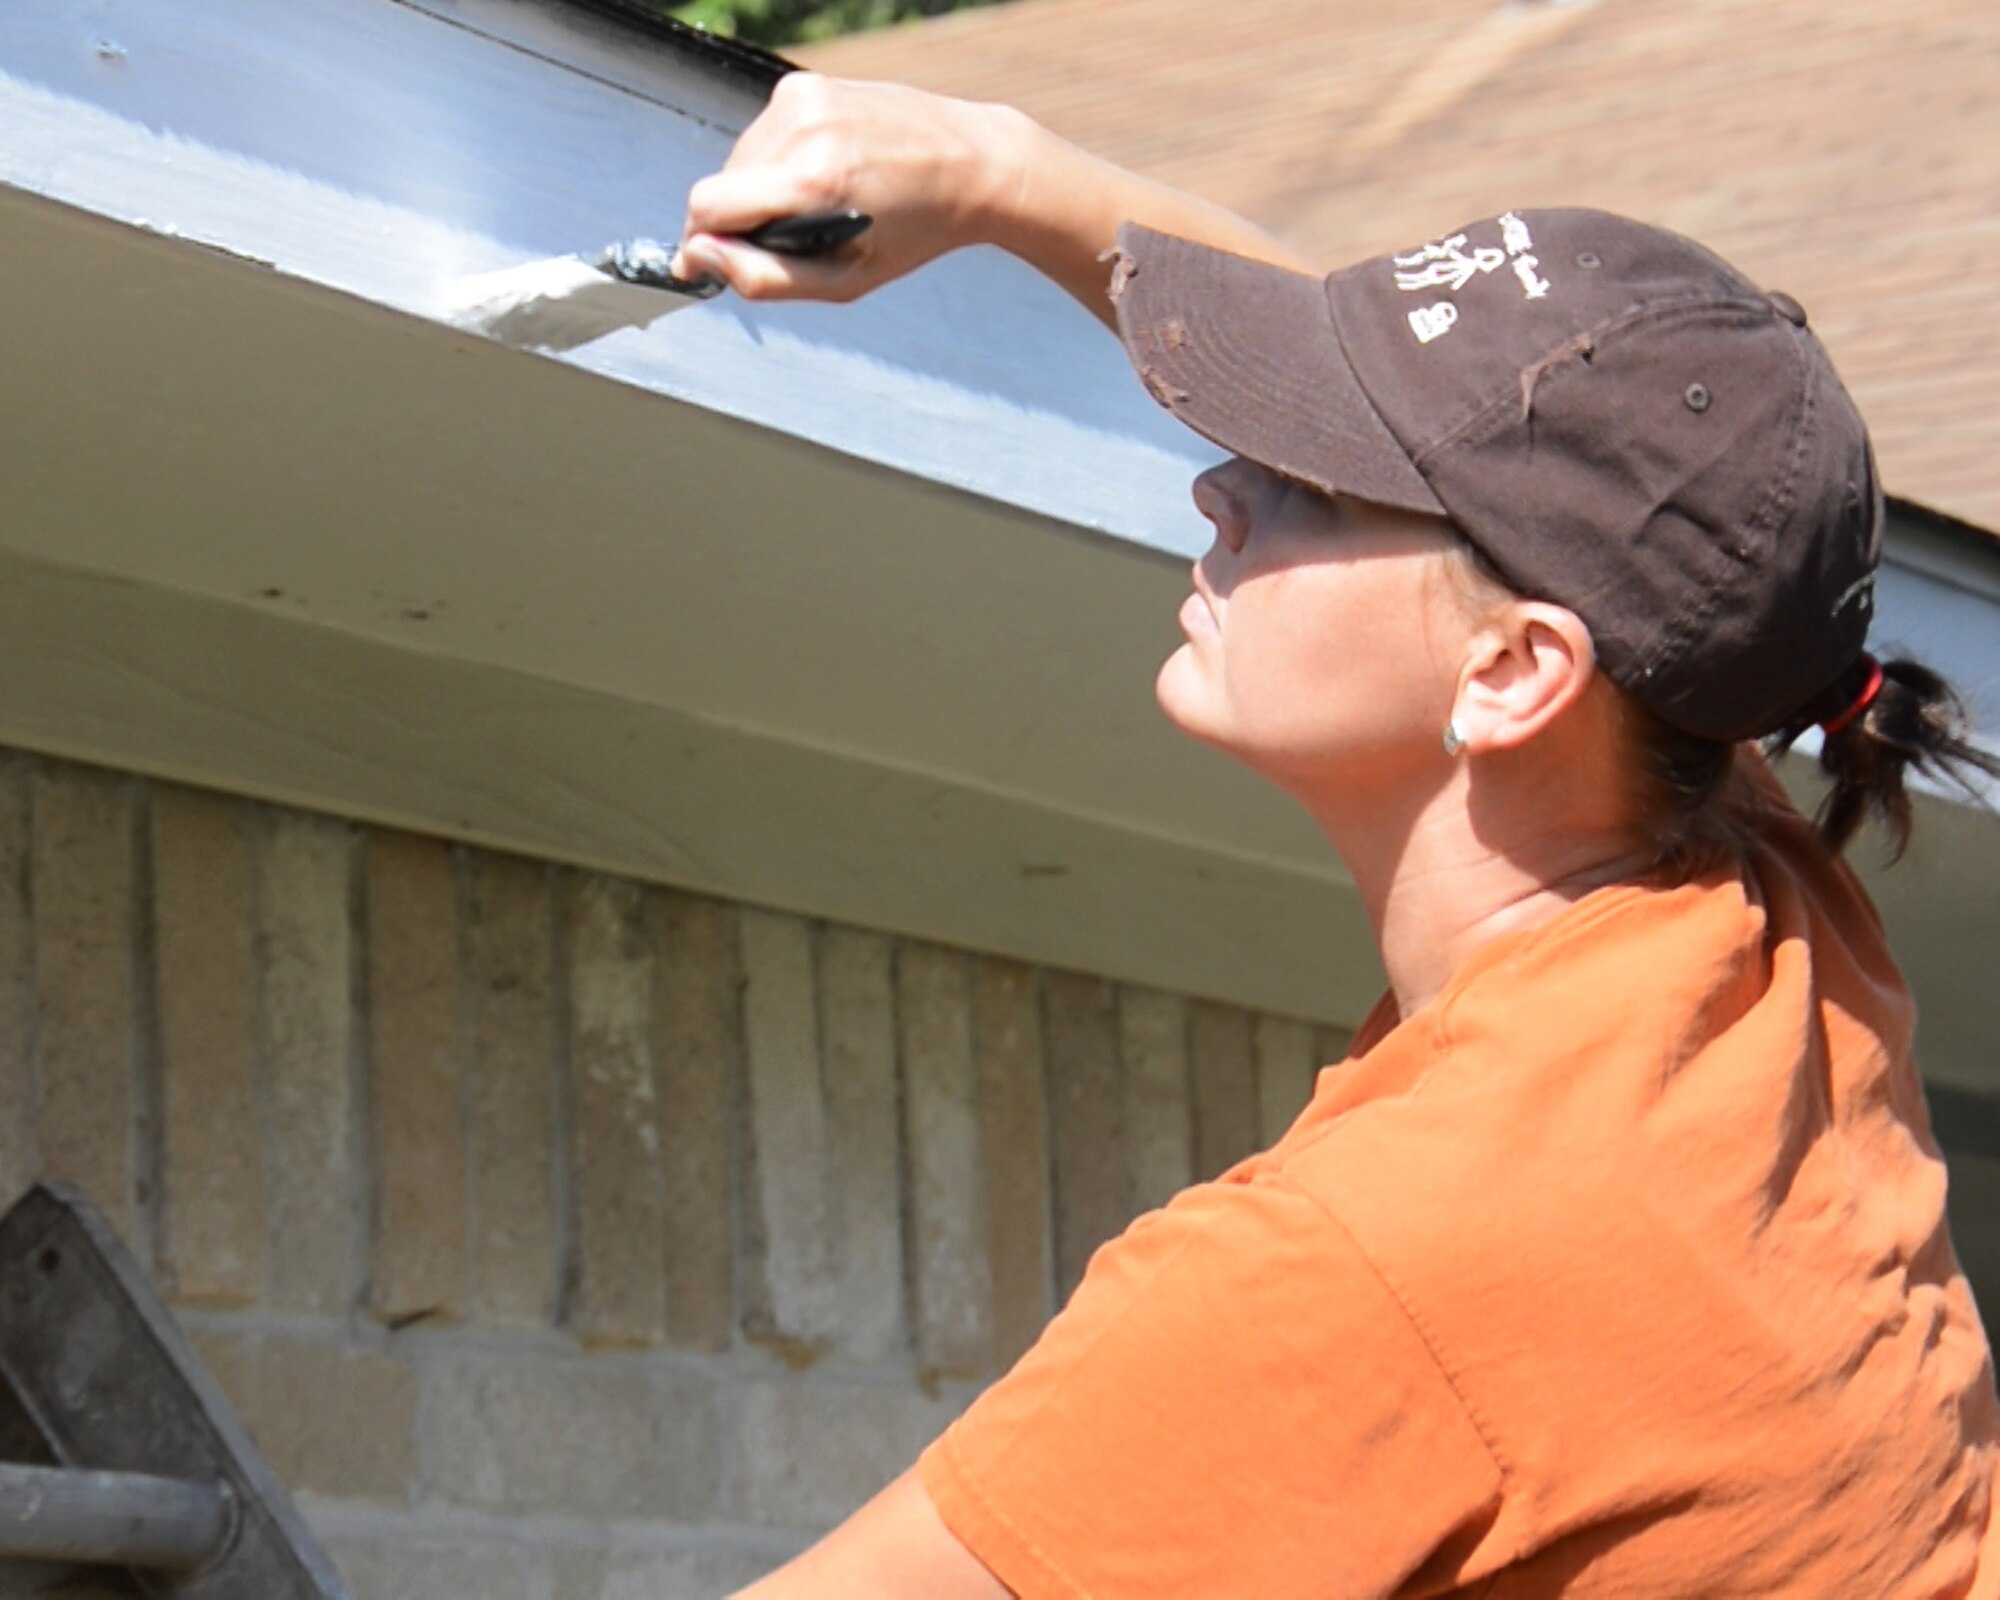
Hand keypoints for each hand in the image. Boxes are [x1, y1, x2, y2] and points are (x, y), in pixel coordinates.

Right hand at [675, 74, 1023, 302]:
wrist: (971, 162)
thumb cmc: (914, 231)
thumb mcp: (845, 281)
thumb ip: (765, 278)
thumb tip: (699, 258)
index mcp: (814, 181)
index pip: (708, 206)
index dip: (702, 240)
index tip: (710, 261)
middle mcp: (804, 129)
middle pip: (721, 184)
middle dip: (744, 218)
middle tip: (801, 236)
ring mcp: (804, 98)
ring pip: (740, 159)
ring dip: (764, 189)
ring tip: (821, 202)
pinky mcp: (806, 84)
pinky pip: (764, 134)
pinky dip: (782, 159)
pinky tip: (828, 169)